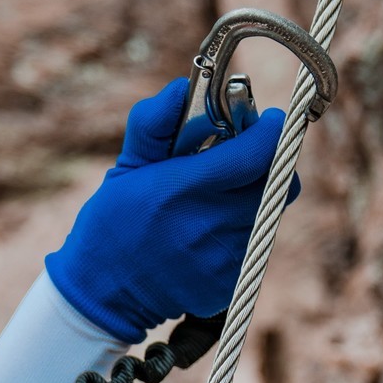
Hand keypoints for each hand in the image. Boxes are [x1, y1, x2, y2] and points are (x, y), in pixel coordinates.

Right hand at [45, 78, 299, 343]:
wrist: (104, 294)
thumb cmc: (113, 223)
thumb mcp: (126, 168)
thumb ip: (155, 125)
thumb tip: (181, 88)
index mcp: (180, 191)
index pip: (259, 154)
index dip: (271, 132)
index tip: (266, 122)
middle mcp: (208, 227)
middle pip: (278, 184)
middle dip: (269, 163)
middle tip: (245, 157)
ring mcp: (223, 260)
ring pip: (268, 214)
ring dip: (254, 198)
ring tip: (217, 198)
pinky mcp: (231, 284)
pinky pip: (255, 245)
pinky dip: (242, 231)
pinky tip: (209, 233)